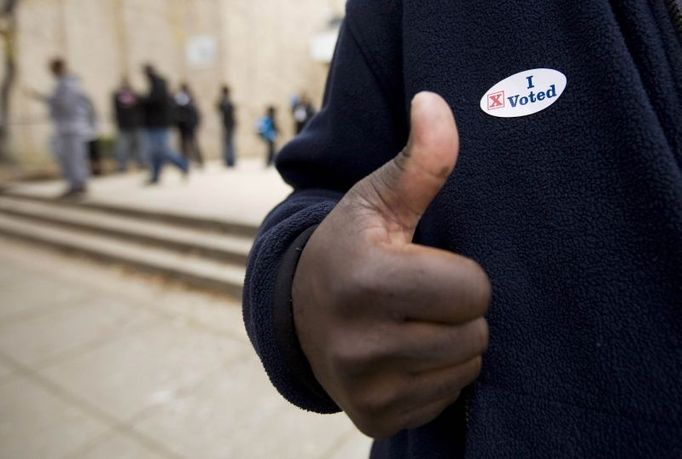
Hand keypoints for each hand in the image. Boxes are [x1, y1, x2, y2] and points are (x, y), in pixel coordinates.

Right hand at [292, 92, 491, 438]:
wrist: (297, 309)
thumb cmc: (348, 246)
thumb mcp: (376, 199)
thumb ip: (418, 159)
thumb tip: (436, 102)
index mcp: (365, 281)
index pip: (472, 289)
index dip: (460, 273)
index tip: (429, 265)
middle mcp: (358, 343)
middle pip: (475, 333)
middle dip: (459, 309)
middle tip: (422, 294)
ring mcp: (364, 386)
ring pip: (465, 367)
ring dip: (453, 342)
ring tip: (414, 321)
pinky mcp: (372, 416)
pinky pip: (445, 399)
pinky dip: (436, 375)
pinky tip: (405, 352)